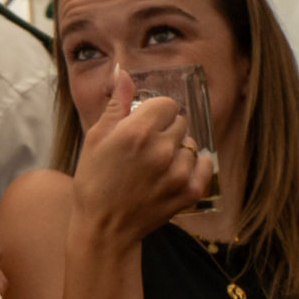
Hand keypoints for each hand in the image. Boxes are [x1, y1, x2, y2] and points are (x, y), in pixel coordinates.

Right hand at [70, 66, 210, 247]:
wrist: (104, 226)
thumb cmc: (94, 180)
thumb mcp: (95, 138)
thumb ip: (116, 103)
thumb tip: (123, 72)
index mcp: (136, 132)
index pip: (166, 104)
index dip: (153, 112)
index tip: (141, 124)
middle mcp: (161, 149)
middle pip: (179, 121)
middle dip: (164, 129)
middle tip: (145, 148)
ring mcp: (178, 172)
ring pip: (190, 143)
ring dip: (177, 149)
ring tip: (156, 165)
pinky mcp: (190, 191)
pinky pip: (204, 163)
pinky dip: (193, 165)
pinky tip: (173, 172)